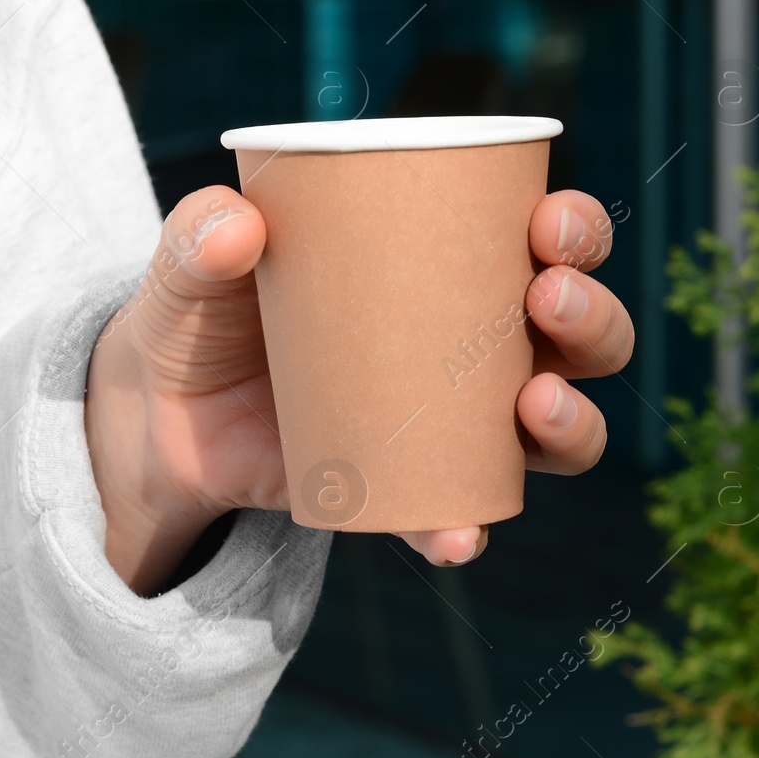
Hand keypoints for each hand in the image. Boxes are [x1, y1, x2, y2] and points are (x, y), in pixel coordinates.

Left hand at [85, 185, 633, 595]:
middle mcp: (481, 344)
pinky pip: (465, 514)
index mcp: (456, 264)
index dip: (578, 231)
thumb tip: (238, 229)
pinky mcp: (417, 489)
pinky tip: (455, 534)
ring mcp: (459, 422)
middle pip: (583, 335)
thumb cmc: (204, 312)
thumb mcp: (193, 265)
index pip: (552, 239)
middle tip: (547, 298)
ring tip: (534, 403)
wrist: (165, 419)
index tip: (550, 223)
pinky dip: (468, 527)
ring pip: (562, 427)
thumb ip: (200, 235)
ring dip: (575, 420)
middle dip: (593, 316)